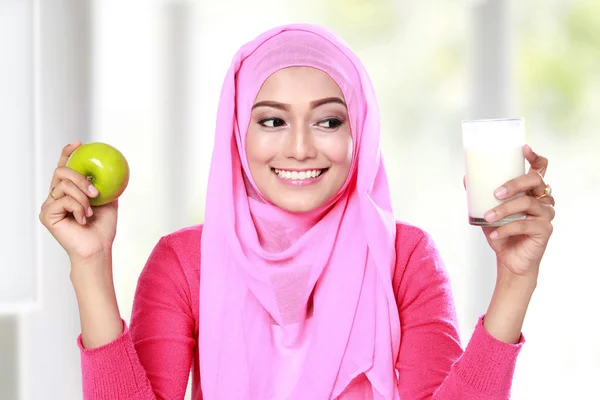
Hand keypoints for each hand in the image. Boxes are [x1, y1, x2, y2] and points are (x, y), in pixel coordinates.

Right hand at [39, 141, 118, 264]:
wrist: (98, 247)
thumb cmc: (102, 227)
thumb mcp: (108, 200)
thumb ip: (106, 185)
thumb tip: (115, 167)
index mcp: (69, 191)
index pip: (65, 167)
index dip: (68, 153)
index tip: (79, 143)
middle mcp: (56, 195)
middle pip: (61, 172)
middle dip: (80, 178)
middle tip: (95, 191)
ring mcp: (49, 204)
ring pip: (64, 186)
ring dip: (83, 198)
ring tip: (90, 211)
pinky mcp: (46, 214)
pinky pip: (63, 200)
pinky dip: (78, 208)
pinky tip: (82, 219)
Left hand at [480, 145, 554, 279]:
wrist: (509, 260)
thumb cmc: (501, 232)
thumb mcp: (487, 210)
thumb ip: (480, 195)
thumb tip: (466, 178)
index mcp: (531, 191)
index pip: (540, 168)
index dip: (534, 157)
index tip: (524, 149)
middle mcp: (543, 199)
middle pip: (535, 180)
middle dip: (514, 183)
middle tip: (495, 193)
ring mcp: (546, 214)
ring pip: (527, 203)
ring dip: (504, 210)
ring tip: (487, 217)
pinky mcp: (545, 230)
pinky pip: (525, 225)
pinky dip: (507, 229)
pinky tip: (495, 234)